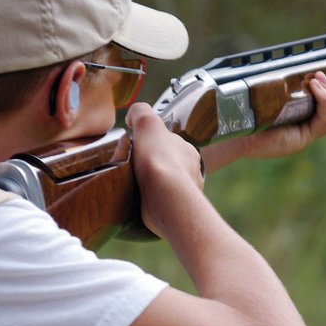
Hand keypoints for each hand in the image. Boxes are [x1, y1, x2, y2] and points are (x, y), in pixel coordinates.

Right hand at [125, 102, 204, 236]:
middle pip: (171, 166)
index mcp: (188, 150)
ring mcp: (188, 193)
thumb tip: (133, 115)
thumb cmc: (158, 158)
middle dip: (157, 168)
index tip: (141, 151)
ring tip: (137, 189)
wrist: (166, 195)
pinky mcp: (180, 212)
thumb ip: (141, 113)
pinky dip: (156, 204)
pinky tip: (143, 204)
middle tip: (136, 171)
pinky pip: (167, 206)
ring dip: (157, 187)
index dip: (156, 146)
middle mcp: (193, 170)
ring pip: (170, 187)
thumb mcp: (147, 124)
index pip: (171, 145)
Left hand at [200, 72, 325, 171]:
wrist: (231, 134)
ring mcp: (304, 138)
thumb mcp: (267, 99)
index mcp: (300, 125)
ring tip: (319, 79)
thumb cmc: (243, 115)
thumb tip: (287, 69)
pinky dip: (324, 100)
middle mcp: (305, 134)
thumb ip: (280, 89)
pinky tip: (315, 86)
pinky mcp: (300, 140)